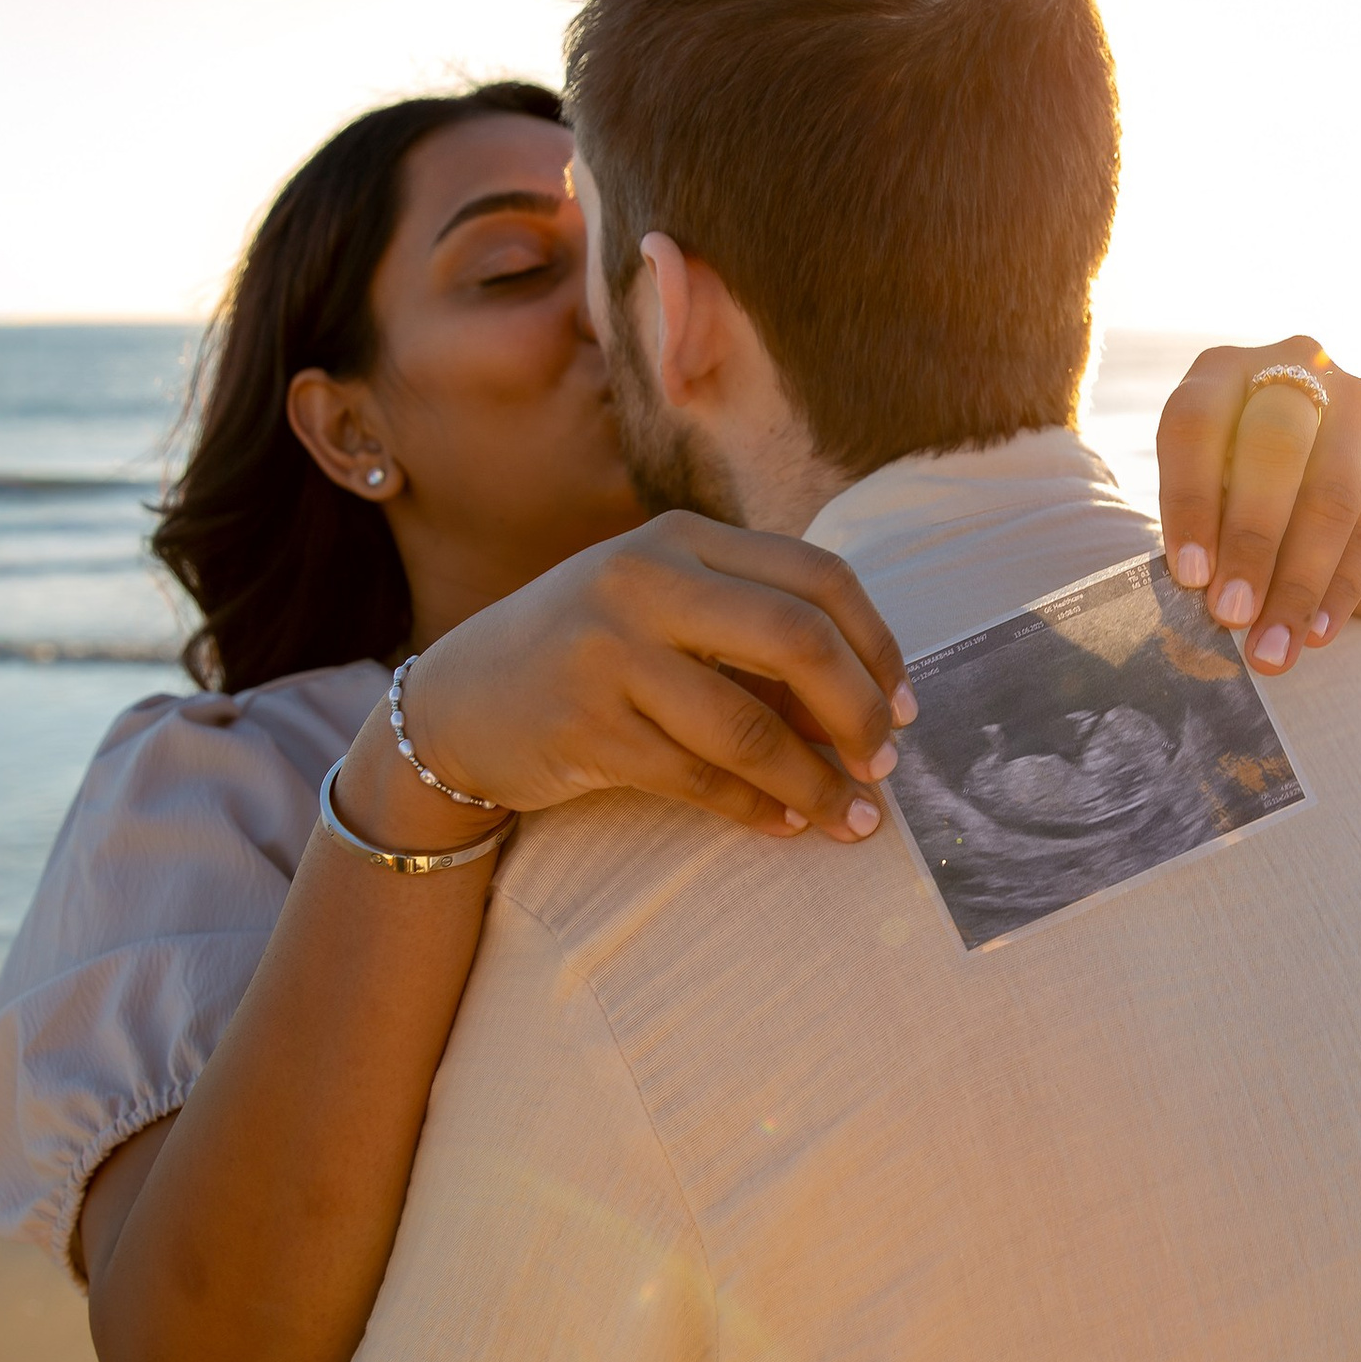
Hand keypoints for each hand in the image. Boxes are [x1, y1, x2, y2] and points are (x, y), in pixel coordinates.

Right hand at [349, 516, 913, 848]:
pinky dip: (755, 807)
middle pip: (797, 639)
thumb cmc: (587, 654)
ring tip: (852, 818)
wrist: (455, 703)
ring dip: (815, 781)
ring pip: (749, 726)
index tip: (905, 704)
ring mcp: (608, 651)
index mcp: (680, 537)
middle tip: (886, 764)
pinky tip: (785, 824)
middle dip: (859, 711)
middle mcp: (644, 580)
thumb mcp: (663, 609)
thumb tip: (871, 706)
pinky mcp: (585, 726)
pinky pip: (699, 777)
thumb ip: (752, 635)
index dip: (878, 645)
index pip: (817, 577)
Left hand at [1155, 340, 1360, 672]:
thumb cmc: (1242, 482)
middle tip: (1232, 615)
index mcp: (1225, 370)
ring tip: (1273, 648)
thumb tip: (1200, 610)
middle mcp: (1300, 368)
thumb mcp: (1211, 485)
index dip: (1189, 501)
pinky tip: (1317, 633)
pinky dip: (1343, 589)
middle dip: (1252, 543)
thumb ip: (1204, 530)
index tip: (1189, 577)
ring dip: (1301, 583)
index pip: (1197, 425)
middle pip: (1276, 450)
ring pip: (1333, 496)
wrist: (1330, 465)